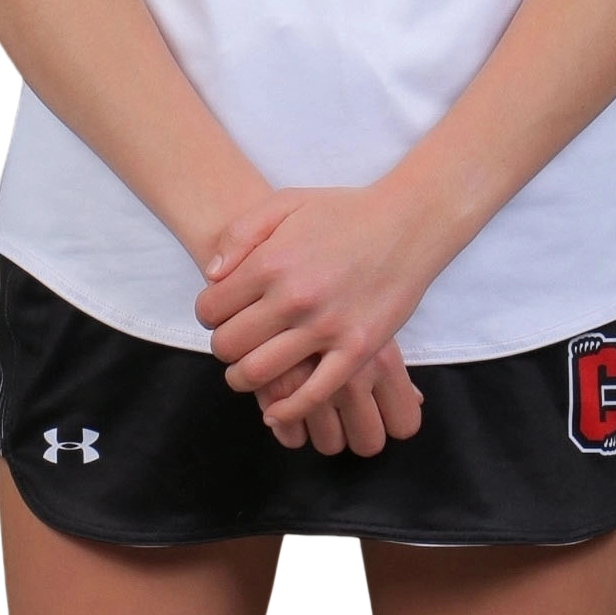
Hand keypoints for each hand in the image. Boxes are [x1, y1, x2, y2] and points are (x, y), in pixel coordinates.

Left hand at [196, 183, 436, 457]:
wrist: (407, 222)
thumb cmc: (343, 212)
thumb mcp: (284, 203)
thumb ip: (239, 234)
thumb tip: (212, 275)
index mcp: (270, 263)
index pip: (210, 309)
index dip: (208, 314)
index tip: (220, 315)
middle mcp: (293, 298)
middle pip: (228, 346)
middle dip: (222, 348)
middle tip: (235, 342)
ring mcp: (326, 327)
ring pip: (259, 374)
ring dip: (243, 380)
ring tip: (248, 372)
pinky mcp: (357, 350)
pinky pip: (313, 394)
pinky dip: (287, 410)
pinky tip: (275, 411)